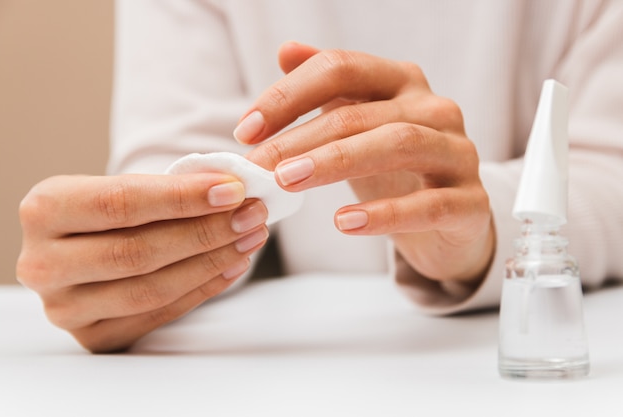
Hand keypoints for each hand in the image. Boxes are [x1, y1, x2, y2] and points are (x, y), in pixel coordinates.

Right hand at [17, 174, 268, 351]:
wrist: (83, 248)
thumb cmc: (110, 212)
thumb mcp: (123, 188)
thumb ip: (167, 189)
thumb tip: (232, 190)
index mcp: (45, 210)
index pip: (119, 203)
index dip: (182, 198)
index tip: (232, 190)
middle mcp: (43, 263)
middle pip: (137, 252)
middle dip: (205, 233)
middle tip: (252, 215)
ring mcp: (64, 307)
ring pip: (150, 289)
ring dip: (211, 263)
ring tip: (250, 238)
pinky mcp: (93, 336)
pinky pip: (158, 315)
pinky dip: (203, 289)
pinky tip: (232, 265)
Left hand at [242, 42, 493, 285]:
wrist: (451, 220)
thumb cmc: (397, 170)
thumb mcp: (360, 124)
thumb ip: (329, 87)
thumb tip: (287, 50)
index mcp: (402, 82)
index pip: (340, 68)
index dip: (288, 95)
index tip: (246, 130)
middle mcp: (434, 108)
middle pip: (361, 112)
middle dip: (301, 138)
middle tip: (259, 165)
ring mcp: (458, 153)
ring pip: (397, 145)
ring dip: (336, 162)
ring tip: (289, 183)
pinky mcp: (469, 202)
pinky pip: (429, 204)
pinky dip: (385, 214)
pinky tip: (345, 222)